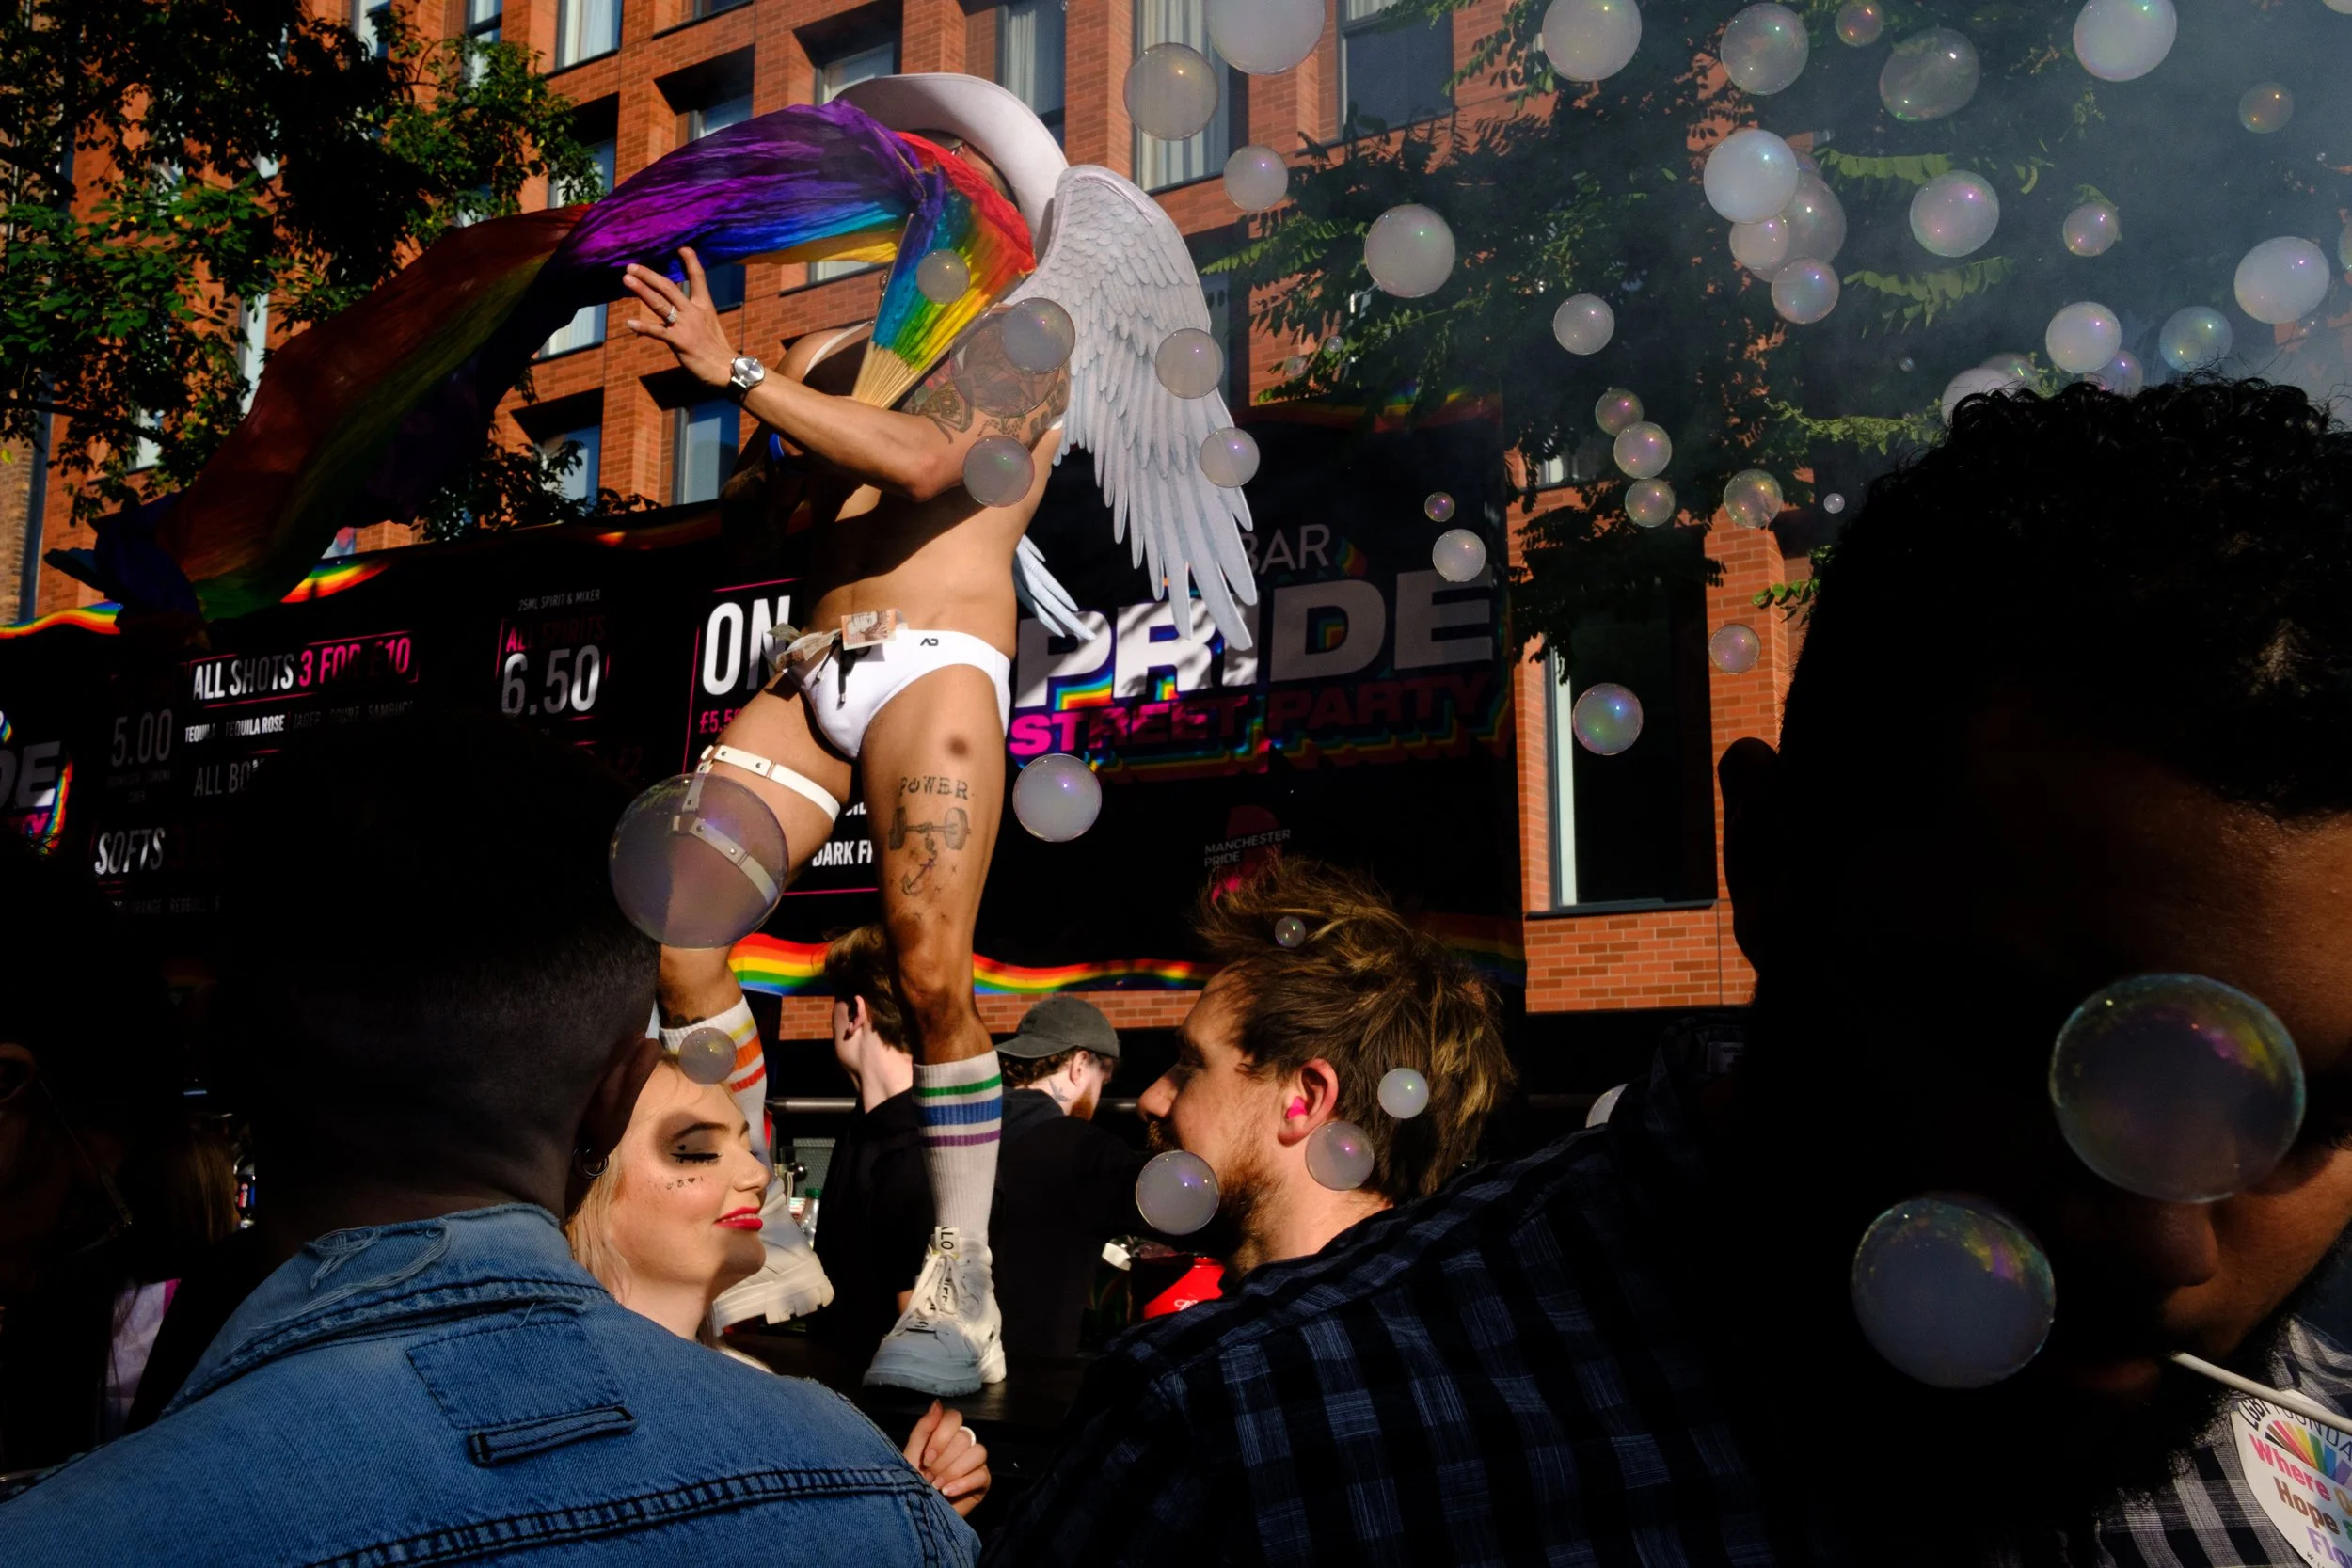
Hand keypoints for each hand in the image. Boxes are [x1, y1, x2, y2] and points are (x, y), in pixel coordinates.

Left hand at [623, 248, 734, 387]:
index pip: (698, 278)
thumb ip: (691, 316)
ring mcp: (685, 326)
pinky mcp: (679, 342)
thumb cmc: (717, 350)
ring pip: (660, 304)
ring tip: (627, 280)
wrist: (727, 370)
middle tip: (632, 266)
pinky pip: (658, 332)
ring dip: (642, 291)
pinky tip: (630, 324)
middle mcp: (693, 312)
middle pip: (668, 287)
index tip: (682, 248)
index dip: (691, 262)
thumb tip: (672, 312)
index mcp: (703, 306)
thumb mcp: (708, 325)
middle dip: (649, 275)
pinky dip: (643, 328)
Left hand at [903, 1398, 990, 1517]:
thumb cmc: (911, 1485)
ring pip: (978, 1452)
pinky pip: (982, 1474)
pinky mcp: (983, 1482)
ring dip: (953, 1471)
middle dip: (943, 1460)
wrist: (917, 1515)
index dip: (941, 1436)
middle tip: (929, 1477)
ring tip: (937, 1486)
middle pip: (965, 1437)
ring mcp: (975, 1463)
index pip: (954, 1418)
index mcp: (946, 1435)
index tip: (926, 1458)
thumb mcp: (911, 1456)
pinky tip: (948, 1492)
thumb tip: (937, 1403)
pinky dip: (963, 1483)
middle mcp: (963, 1445)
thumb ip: (924, 1429)